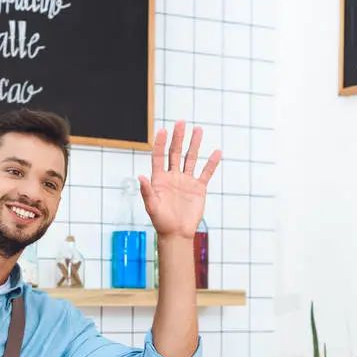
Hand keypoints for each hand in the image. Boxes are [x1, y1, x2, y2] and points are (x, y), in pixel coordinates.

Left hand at [139, 121, 220, 239]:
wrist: (177, 234)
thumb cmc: (161, 222)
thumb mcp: (152, 207)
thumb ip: (147, 191)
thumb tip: (140, 176)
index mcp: (160, 179)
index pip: (159, 156)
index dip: (161, 143)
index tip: (163, 130)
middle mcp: (173, 177)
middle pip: (176, 153)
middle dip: (179, 137)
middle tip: (181, 122)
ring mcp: (186, 182)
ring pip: (191, 159)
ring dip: (194, 144)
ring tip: (198, 129)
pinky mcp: (198, 189)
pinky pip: (206, 173)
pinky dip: (211, 163)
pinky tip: (216, 152)